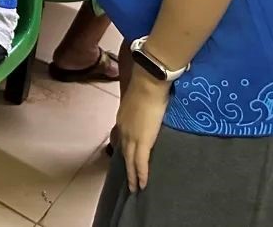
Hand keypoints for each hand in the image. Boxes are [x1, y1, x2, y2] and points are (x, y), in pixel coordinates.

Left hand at [115, 68, 170, 191]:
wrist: (148, 85)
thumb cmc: (148, 88)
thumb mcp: (141, 101)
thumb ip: (142, 109)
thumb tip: (149, 112)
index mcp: (123, 119)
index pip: (123, 138)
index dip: (125, 150)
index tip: (127, 159)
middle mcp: (123, 129)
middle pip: (125, 152)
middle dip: (127, 167)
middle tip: (129, 180)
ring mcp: (131, 137)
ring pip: (130, 161)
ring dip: (133, 175)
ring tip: (135, 188)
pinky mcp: (142, 142)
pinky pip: (141, 163)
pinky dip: (141, 175)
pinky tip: (142, 185)